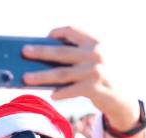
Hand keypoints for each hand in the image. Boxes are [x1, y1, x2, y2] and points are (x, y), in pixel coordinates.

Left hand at [22, 26, 136, 127]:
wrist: (121, 97)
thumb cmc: (101, 76)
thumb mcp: (94, 60)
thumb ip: (76, 55)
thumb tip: (43, 57)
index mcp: (95, 43)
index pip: (72, 30)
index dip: (57, 32)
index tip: (45, 37)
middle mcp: (95, 54)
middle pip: (61, 52)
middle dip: (40, 52)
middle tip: (24, 52)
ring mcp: (94, 71)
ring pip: (61, 73)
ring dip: (41, 76)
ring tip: (26, 77)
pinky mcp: (93, 88)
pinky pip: (70, 90)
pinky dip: (60, 92)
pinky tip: (52, 95)